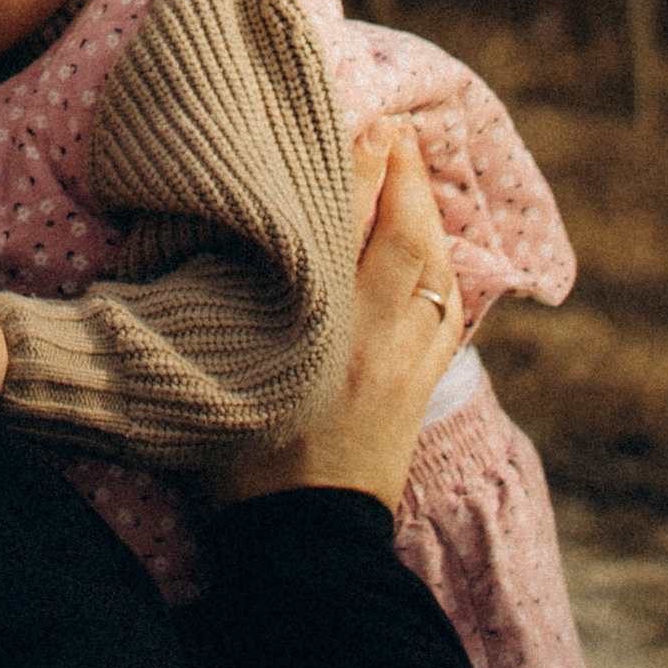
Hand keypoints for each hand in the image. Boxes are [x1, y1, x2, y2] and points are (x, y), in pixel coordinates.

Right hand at [204, 118, 462, 511]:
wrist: (302, 543)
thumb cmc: (240, 459)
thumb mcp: (221, 362)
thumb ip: (224, 297)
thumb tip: (224, 235)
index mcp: (324, 323)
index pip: (352, 224)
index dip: (362, 167)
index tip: (366, 124)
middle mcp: (378, 336)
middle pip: (408, 240)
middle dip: (406, 180)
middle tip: (397, 133)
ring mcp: (410, 366)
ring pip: (437, 276)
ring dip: (429, 221)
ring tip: (415, 180)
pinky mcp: (422, 394)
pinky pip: (446, 317)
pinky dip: (443, 275)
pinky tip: (434, 259)